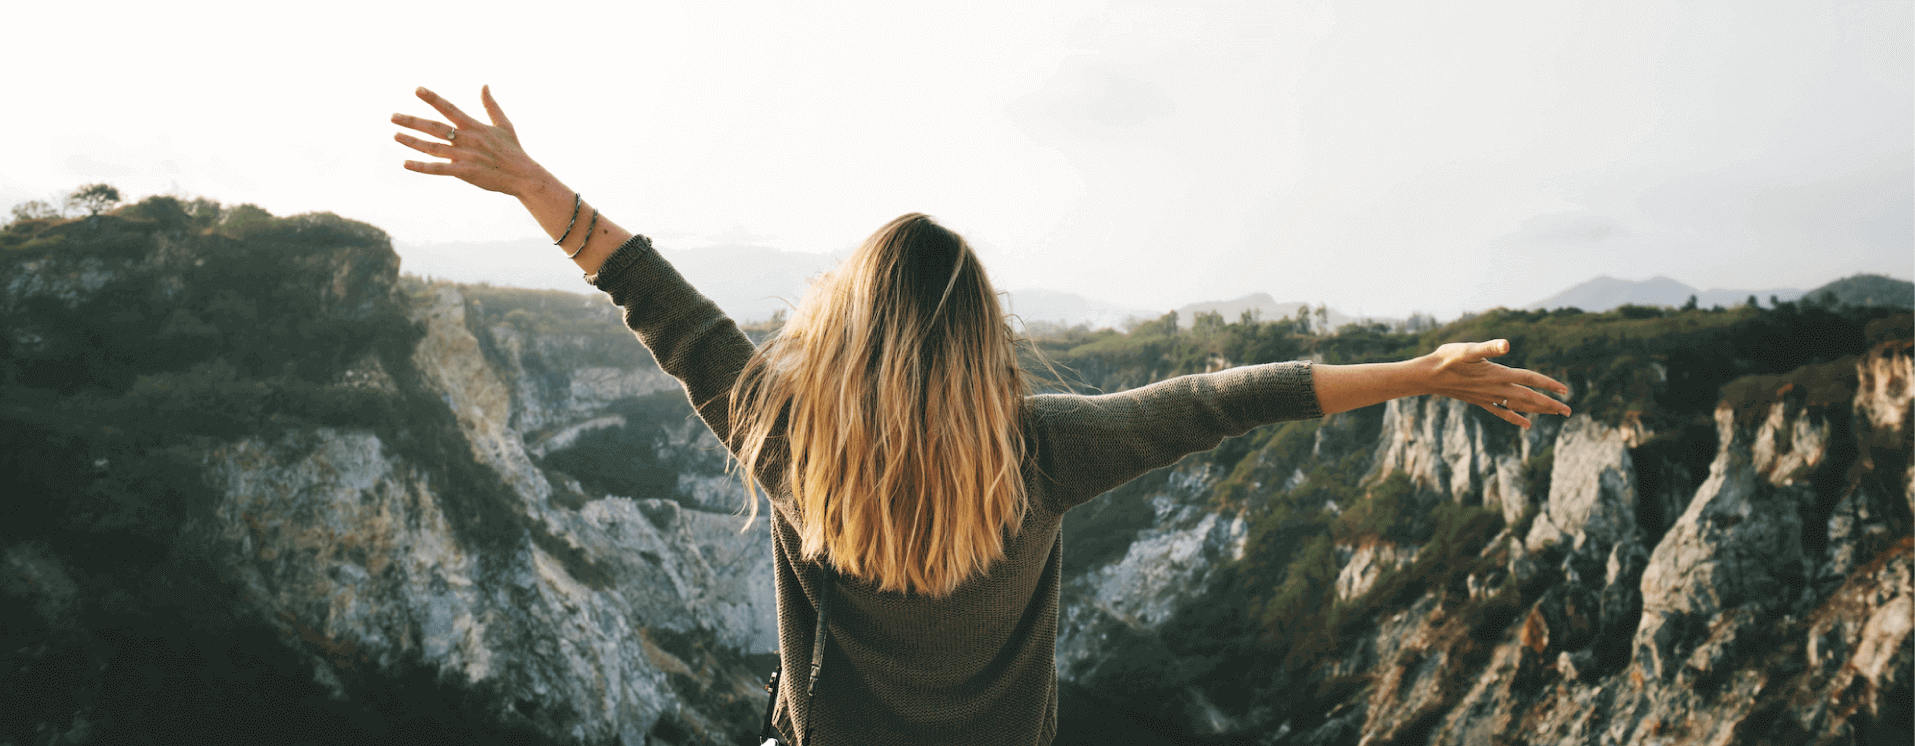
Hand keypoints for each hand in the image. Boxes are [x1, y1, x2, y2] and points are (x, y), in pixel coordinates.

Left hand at [392, 86, 546, 196]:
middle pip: (434, 127)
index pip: (449, 108)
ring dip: (412, 141)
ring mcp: (465, 156)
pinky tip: (406, 163)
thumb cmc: (514, 151)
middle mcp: (467, 139)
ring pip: (432, 147)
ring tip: (395, 135)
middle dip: (412, 121)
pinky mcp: (465, 172)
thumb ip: (491, 105)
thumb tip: (484, 85)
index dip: (433, 98)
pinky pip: (439, 169)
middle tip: (392, 116)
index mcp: (475, 126)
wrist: (524, 176)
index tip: (417, 89)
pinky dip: (422, 167)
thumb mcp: (504, 125)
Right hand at [1421, 339, 1571, 427]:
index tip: (1565, 390)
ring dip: (1537, 410)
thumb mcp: (1468, 349)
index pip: (1530, 379)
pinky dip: (1516, 417)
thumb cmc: (1447, 359)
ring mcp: (1488, 397)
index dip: (1548, 384)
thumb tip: (1505, 344)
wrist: (1428, 376)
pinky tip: (1525, 424)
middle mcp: (1496, 388)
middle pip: (1529, 398)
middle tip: (1568, 412)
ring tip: (1554, 414)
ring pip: (1519, 406)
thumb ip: (1489, 348)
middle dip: (1550, 404)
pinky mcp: (1480, 401)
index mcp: (1498, 374)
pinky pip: (1502, 411)